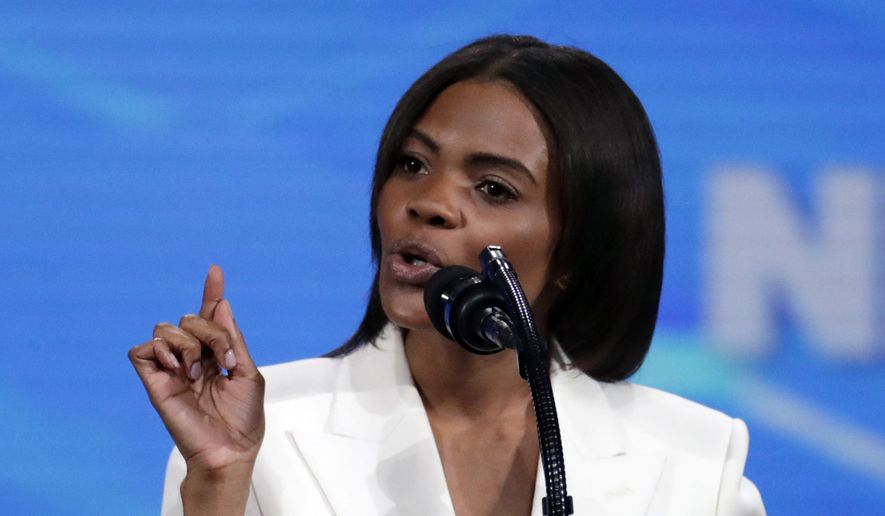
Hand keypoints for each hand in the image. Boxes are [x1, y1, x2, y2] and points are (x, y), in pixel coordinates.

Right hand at [129, 265, 265, 474]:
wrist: (230, 448)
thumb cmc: (243, 419)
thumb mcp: (247, 372)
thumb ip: (232, 339)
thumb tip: (222, 305)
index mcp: (216, 353)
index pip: (210, 316)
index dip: (212, 292)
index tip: (216, 270)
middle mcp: (193, 356)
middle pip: (190, 317)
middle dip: (211, 331)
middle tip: (223, 361)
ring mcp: (171, 368)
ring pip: (166, 328)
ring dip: (188, 343)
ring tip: (198, 371)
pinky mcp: (154, 382)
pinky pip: (142, 350)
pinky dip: (159, 350)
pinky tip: (177, 367)